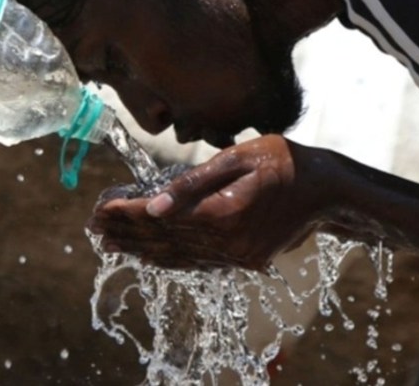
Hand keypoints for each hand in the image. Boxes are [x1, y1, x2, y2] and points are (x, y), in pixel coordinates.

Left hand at [88, 135, 334, 270]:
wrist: (325, 189)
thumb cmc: (283, 160)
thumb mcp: (239, 157)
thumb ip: (194, 183)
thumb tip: (153, 203)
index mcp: (224, 213)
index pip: (161, 218)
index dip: (127, 214)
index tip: (99, 209)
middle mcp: (228, 243)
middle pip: (164, 241)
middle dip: (125, 233)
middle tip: (93, 225)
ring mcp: (237, 257)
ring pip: (177, 256)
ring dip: (141, 249)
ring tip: (109, 242)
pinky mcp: (243, 261)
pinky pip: (196, 262)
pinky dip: (168, 259)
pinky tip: (147, 254)